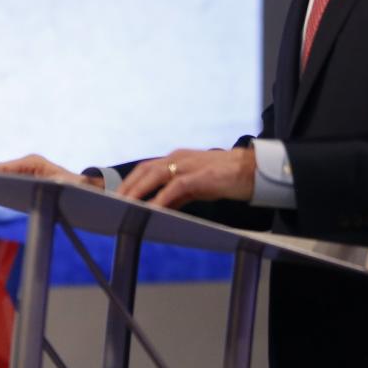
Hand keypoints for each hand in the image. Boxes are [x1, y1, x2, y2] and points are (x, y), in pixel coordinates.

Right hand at [0, 154, 102, 187]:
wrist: (81, 187)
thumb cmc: (72, 186)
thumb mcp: (61, 186)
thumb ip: (50, 184)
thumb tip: (38, 185)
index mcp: (33, 162)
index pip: (5, 166)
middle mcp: (27, 162)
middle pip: (1, 168)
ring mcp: (25, 168)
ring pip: (2, 173)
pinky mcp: (25, 175)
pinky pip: (7, 178)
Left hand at [118, 148, 254, 208]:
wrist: (253, 171)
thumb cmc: (224, 179)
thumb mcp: (196, 186)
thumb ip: (177, 194)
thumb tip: (158, 208)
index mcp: (177, 158)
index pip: (146, 168)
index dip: (130, 181)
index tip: (117, 195)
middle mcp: (179, 158)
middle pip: (145, 170)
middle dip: (127, 186)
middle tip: (114, 203)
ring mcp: (189, 165)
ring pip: (155, 175)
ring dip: (138, 191)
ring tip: (125, 206)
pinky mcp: (201, 176)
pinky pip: (175, 187)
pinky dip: (161, 198)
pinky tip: (152, 209)